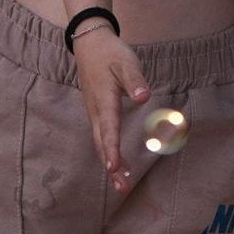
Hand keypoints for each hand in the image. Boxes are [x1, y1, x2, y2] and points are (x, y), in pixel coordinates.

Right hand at [70, 25, 151, 189]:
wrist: (90, 45)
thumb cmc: (110, 53)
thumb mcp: (125, 62)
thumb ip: (134, 80)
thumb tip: (144, 98)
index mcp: (104, 100)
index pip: (109, 128)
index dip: (112, 148)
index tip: (114, 168)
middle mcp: (97, 111)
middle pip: (103, 143)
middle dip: (112, 167)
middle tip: (123, 188)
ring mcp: (95, 113)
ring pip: (101, 143)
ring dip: (110, 164)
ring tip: (123, 184)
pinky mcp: (97, 113)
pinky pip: (102, 137)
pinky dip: (109, 153)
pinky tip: (117, 165)